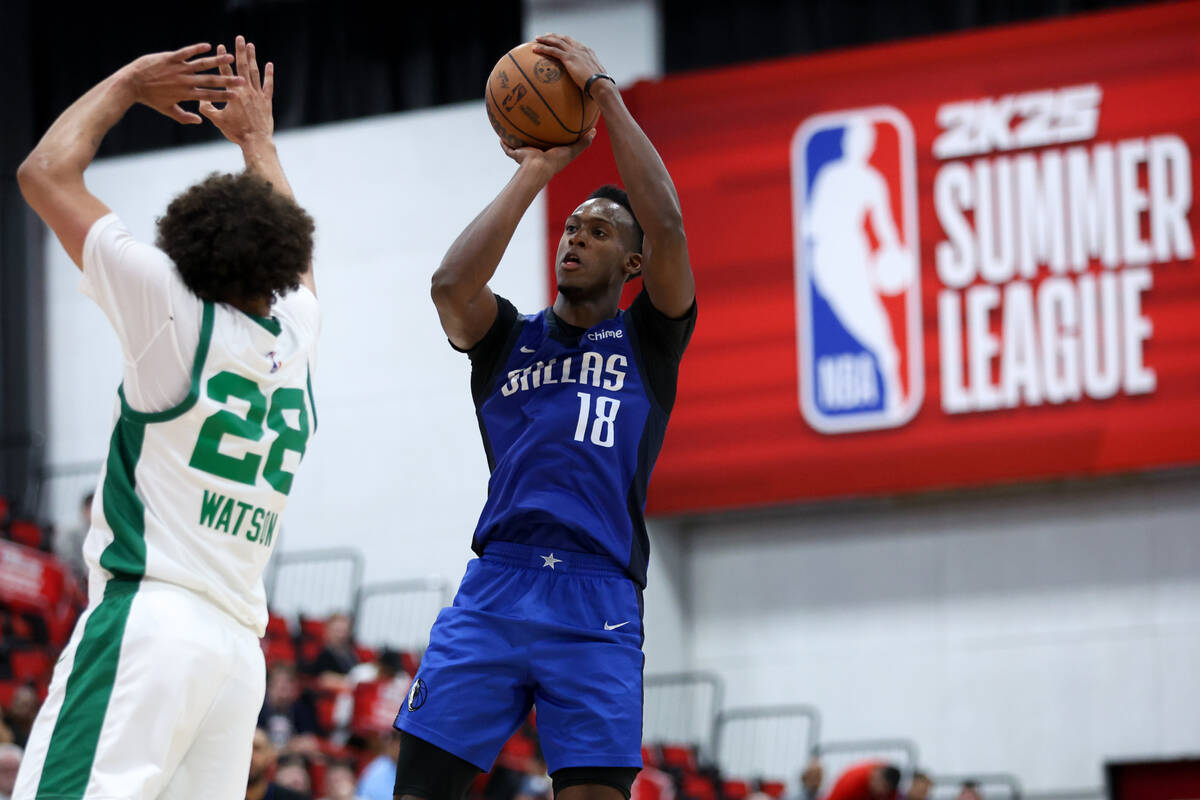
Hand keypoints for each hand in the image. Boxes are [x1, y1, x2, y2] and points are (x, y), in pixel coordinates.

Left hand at [123, 43, 240, 124]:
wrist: (131, 83)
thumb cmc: (150, 98)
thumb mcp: (168, 110)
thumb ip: (185, 117)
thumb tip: (200, 120)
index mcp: (186, 94)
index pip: (210, 95)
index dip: (225, 96)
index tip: (238, 96)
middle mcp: (185, 81)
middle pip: (211, 81)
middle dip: (228, 81)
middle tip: (242, 81)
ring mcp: (178, 68)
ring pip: (201, 64)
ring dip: (217, 61)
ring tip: (230, 58)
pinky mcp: (170, 58)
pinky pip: (186, 52)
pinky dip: (197, 49)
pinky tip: (208, 46)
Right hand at [199, 36, 274, 145]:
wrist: (255, 141)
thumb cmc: (236, 131)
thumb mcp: (217, 120)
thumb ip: (207, 108)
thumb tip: (200, 99)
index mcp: (232, 94)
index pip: (225, 72)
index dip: (222, 59)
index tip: (221, 46)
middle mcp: (245, 91)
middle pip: (241, 66)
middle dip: (240, 51)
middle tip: (240, 38)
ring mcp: (257, 95)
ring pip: (254, 72)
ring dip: (252, 58)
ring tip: (251, 45)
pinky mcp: (266, 101)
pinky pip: (268, 84)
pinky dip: (269, 74)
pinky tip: (269, 64)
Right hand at [501, 128, 596, 175]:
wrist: (537, 168)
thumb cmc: (554, 162)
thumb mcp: (571, 151)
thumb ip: (582, 143)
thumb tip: (594, 132)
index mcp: (549, 153)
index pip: (551, 142)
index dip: (552, 134)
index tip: (553, 125)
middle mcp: (536, 153)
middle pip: (534, 141)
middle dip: (533, 134)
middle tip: (533, 123)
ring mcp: (525, 154)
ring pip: (519, 144)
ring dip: (516, 136)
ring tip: (513, 124)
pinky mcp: (516, 153)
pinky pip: (507, 147)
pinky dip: (503, 142)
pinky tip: (500, 133)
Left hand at [531, 34, 608, 94]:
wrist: (600, 84)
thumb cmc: (600, 85)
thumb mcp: (594, 77)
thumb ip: (589, 76)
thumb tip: (586, 84)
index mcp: (587, 51)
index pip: (573, 42)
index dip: (564, 39)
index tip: (557, 38)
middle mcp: (581, 49)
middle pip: (564, 39)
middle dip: (553, 36)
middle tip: (544, 36)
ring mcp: (574, 52)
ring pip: (556, 42)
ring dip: (545, 39)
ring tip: (536, 39)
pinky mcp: (569, 58)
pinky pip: (552, 51)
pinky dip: (542, 48)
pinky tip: (534, 49)